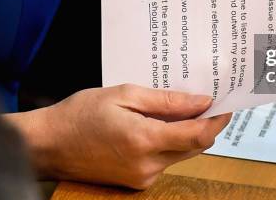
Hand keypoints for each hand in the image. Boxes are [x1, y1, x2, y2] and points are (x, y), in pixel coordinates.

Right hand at [5, 84, 230, 188]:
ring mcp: (142, 177)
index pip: (198, 134)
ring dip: (188, 133)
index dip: (218, 119)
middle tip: (210, 101)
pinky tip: (161, 123)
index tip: (226, 103)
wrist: (48, 144)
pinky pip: (164, 160)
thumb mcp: (124, 95)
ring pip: (181, 154)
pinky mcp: (136, 181)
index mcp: (145, 140)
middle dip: (206, 124)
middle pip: (195, 146)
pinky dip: (170, 142)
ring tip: (183, 107)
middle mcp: (148, 165)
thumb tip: (200, 101)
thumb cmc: (81, 114)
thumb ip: (166, 101)